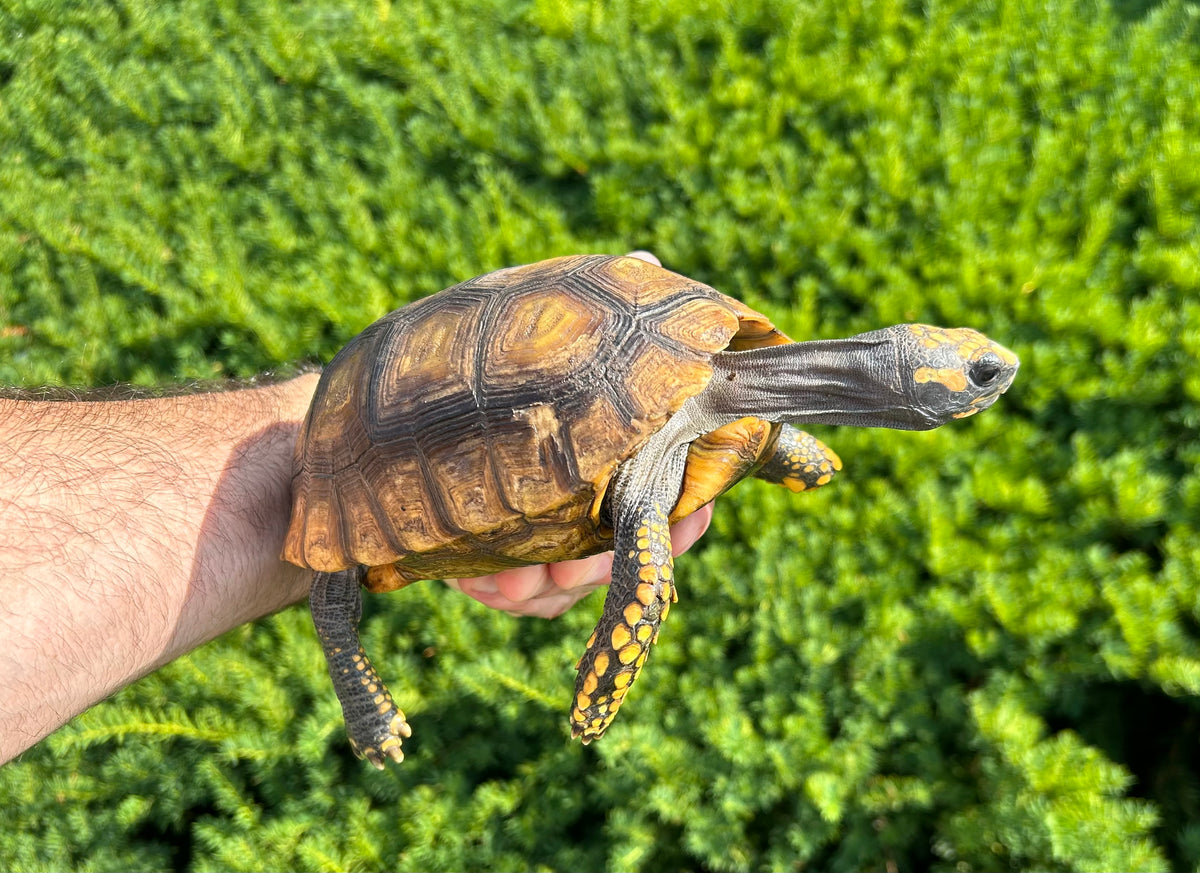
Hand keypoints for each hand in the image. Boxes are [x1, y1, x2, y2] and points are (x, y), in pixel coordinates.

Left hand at [445, 248, 713, 618]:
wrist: (389, 415)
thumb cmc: (484, 367)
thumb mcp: (542, 331)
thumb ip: (595, 310)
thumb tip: (649, 261)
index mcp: (611, 459)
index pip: (671, 494)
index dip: (687, 515)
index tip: (685, 519)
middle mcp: (585, 505)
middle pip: (626, 554)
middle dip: (607, 563)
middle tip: (580, 566)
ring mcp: (542, 537)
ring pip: (569, 584)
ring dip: (552, 586)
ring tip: (524, 577)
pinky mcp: (495, 562)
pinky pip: (514, 594)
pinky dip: (499, 589)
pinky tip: (485, 581)